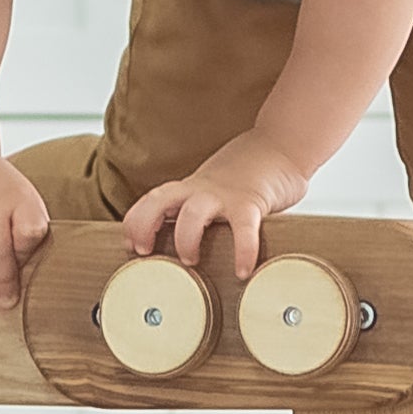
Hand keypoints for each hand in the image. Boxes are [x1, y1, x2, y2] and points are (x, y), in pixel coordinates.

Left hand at [122, 135, 312, 279]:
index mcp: (190, 188)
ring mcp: (224, 194)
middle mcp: (201, 189)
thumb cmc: (247, 172)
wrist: (281, 143)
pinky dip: (242, 251)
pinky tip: (242, 270)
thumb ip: (199, 208)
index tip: (131, 244)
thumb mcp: (213, 187)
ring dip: (185, 239)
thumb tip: (185, 242)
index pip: (151, 200)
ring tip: (191, 261)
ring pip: (192, 214)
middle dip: (144, 226)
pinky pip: (243, 229)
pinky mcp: (252, 201)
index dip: (135, 221)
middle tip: (145, 251)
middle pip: (159, 200)